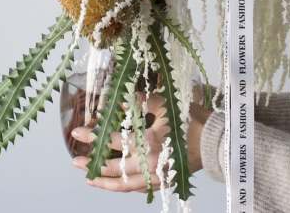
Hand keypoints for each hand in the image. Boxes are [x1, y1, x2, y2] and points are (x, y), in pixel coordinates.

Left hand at [71, 94, 209, 193]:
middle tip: (76, 160)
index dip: (94, 135)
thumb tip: (118, 100)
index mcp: (147, 141)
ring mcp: (155, 176)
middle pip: (114, 168)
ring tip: (89, 177)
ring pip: (124, 185)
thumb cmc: (188, 119)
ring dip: (105, 182)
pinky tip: (114, 184)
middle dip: (93, 164)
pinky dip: (124, 187)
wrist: (213, 141)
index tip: (77, 132)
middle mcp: (149, 162)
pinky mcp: (163, 181)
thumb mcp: (162, 104)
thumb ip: (139, 102)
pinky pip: (139, 189)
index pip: (113, 139)